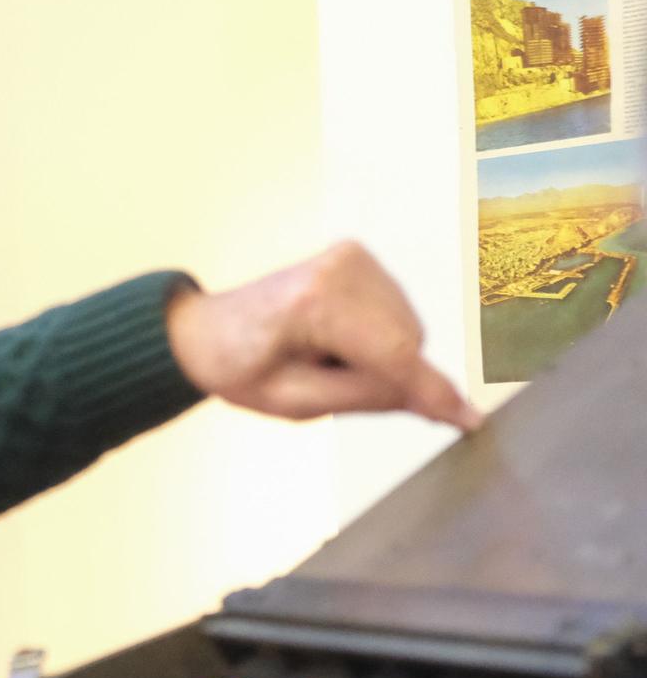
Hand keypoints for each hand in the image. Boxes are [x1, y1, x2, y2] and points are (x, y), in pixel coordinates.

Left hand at [165, 242, 480, 431]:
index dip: (432, 392)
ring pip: (407, 329)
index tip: (469, 421)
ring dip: (377, 354)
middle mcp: (339, 269)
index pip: (393, 353)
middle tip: (324, 379)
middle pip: (406, 342)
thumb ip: (368, 398)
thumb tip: (436, 403)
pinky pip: (396, 313)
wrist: (207, 331)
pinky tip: (331, 336)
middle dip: (383, 374)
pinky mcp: (359, 256)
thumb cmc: (239, 367)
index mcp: (314, 303)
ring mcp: (352, 256)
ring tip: (320, 354)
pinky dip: (374, 335)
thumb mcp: (296, 402)